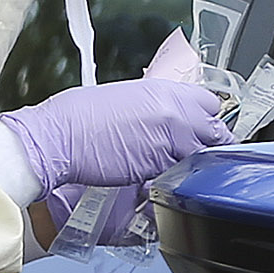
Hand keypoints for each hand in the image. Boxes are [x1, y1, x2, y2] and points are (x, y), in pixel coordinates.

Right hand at [0, 72, 227, 195]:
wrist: (58, 139)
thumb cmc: (77, 118)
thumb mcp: (124, 99)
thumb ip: (153, 108)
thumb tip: (163, 120)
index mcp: (164, 91)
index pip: (210, 104)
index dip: (205, 120)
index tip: (200, 130)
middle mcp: (175, 112)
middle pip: (215, 133)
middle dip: (206, 144)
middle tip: (190, 155)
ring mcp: (171, 141)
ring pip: (201, 158)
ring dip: (189, 166)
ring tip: (168, 170)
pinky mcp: (160, 168)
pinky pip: (179, 177)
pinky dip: (172, 182)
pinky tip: (153, 180)